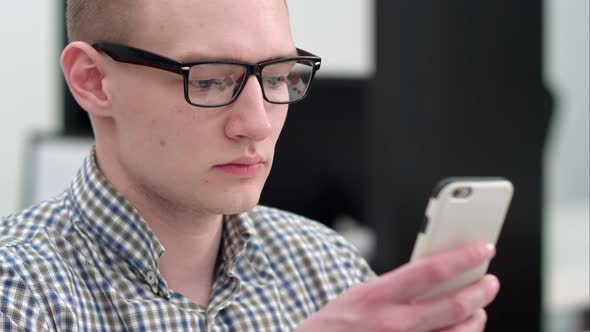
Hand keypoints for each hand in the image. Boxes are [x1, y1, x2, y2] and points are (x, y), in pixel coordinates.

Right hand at [295, 241, 499, 331]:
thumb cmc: (337, 324)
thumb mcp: (360, 294)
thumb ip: (396, 285)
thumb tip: (435, 274)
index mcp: (378, 296)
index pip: (430, 271)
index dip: (463, 258)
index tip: (483, 248)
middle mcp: (394, 324)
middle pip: (454, 305)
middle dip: (481, 291)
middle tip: (490, 282)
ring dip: (477, 317)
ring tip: (479, 307)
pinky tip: (462, 329)